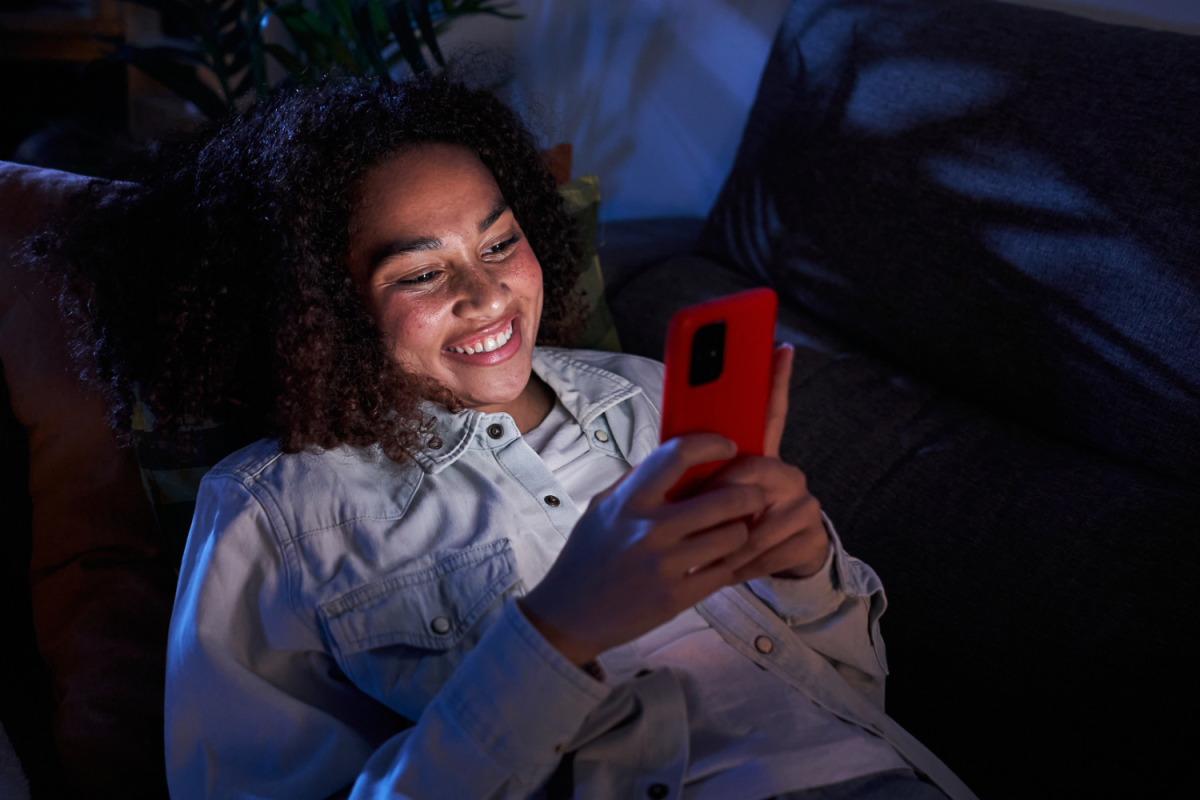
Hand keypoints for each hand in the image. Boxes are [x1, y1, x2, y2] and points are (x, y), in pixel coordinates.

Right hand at [519, 434, 767, 665]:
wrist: (568, 615)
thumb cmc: (586, 557)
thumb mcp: (601, 509)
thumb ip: (636, 484)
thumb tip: (675, 458)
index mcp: (629, 501)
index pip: (678, 455)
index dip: (711, 444)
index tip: (729, 446)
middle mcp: (649, 529)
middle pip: (724, 498)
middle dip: (749, 494)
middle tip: (754, 494)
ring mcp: (664, 565)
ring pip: (732, 537)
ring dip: (740, 531)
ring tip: (735, 530)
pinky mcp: (675, 598)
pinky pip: (723, 572)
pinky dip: (727, 564)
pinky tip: (720, 561)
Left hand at [711, 343, 829, 580]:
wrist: (769, 565)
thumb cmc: (725, 526)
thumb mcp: (706, 501)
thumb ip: (694, 474)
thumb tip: (664, 452)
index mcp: (759, 456)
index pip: (770, 411)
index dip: (776, 379)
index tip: (781, 347)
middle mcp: (787, 472)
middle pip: (753, 471)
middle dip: (720, 498)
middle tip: (692, 519)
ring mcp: (804, 503)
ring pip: (760, 518)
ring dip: (726, 541)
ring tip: (700, 555)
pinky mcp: (812, 536)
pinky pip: (771, 551)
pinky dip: (742, 565)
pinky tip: (727, 569)